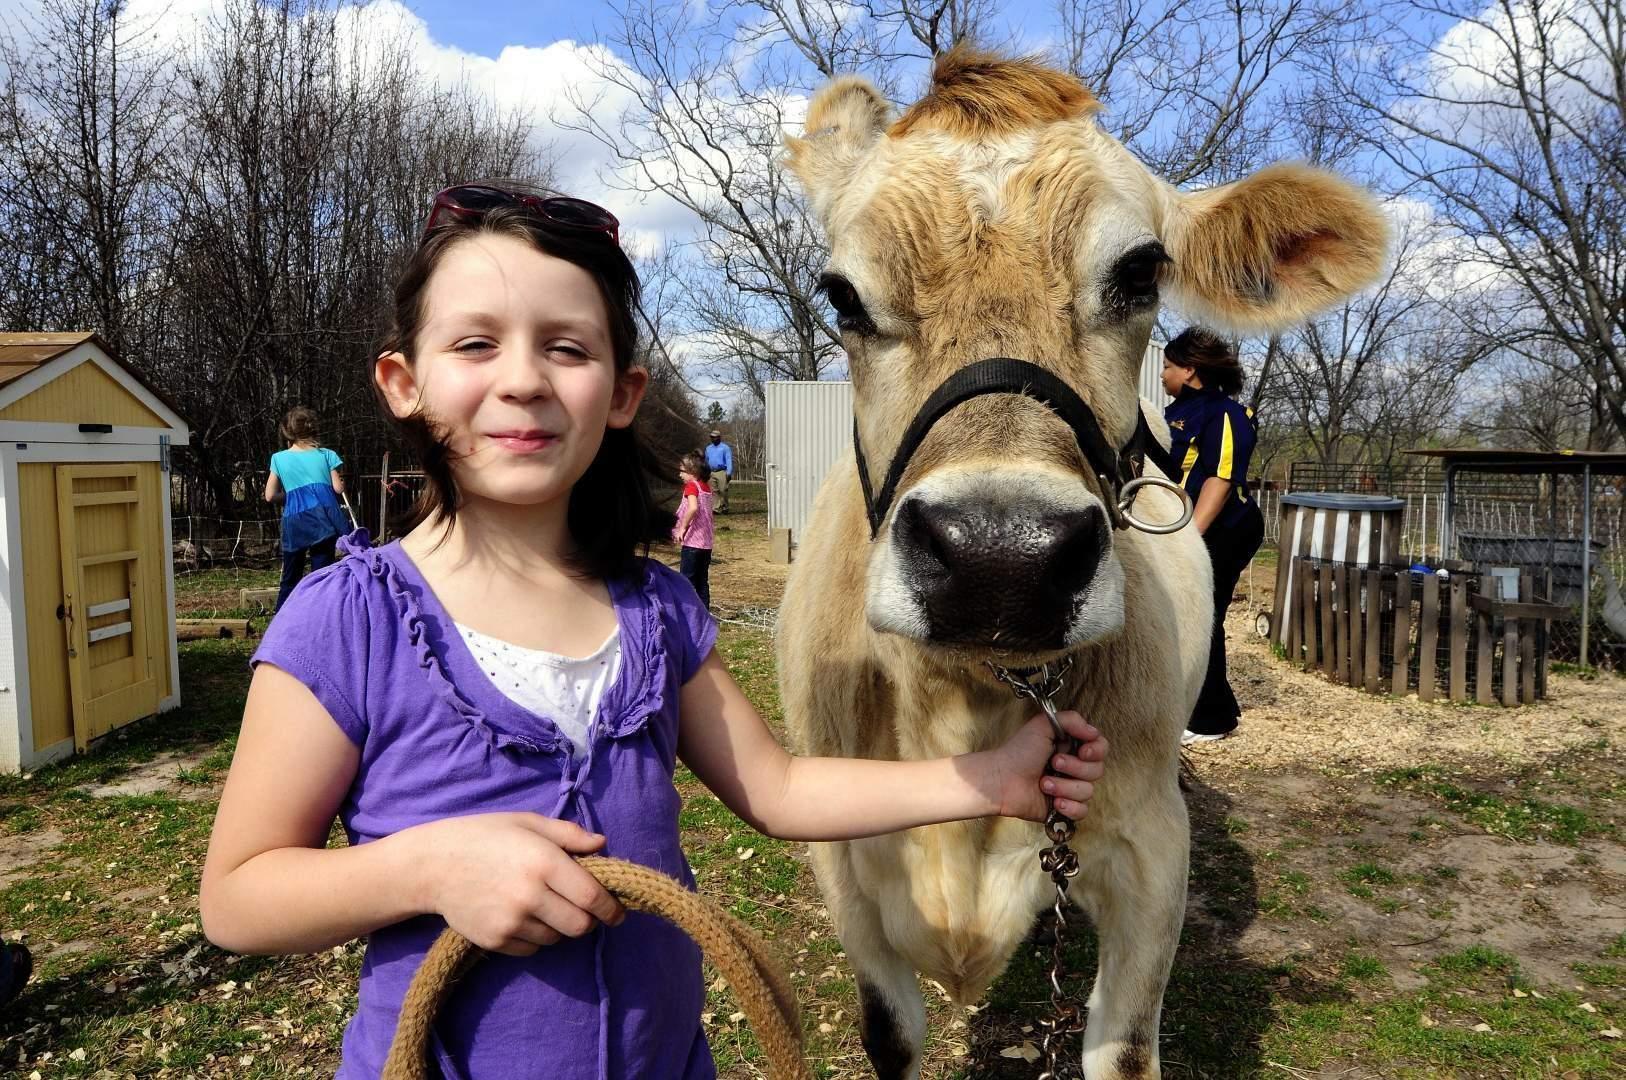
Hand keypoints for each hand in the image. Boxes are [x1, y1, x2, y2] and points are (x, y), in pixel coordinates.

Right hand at [408, 813, 624, 955]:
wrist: (432, 864)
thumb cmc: (485, 836)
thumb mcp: (528, 823)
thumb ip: (569, 835)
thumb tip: (603, 845)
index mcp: (544, 862)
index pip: (592, 898)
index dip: (610, 908)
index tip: (617, 912)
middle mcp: (530, 895)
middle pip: (579, 926)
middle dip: (587, 919)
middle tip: (580, 908)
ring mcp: (511, 921)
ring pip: (556, 938)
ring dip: (559, 926)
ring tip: (543, 905)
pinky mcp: (495, 940)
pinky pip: (532, 949)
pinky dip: (535, 937)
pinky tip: (521, 916)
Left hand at [988, 711, 1106, 822]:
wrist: (1002, 779)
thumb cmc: (1018, 752)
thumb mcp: (1042, 725)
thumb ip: (1071, 720)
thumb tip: (1093, 732)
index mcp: (1071, 747)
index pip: (1101, 748)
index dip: (1096, 750)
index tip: (1083, 751)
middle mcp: (1074, 768)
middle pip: (1098, 770)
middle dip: (1075, 768)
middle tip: (1054, 763)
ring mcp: (1070, 788)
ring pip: (1089, 791)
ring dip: (1065, 787)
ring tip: (1044, 783)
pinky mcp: (1064, 808)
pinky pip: (1082, 811)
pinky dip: (1069, 806)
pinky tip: (1055, 802)